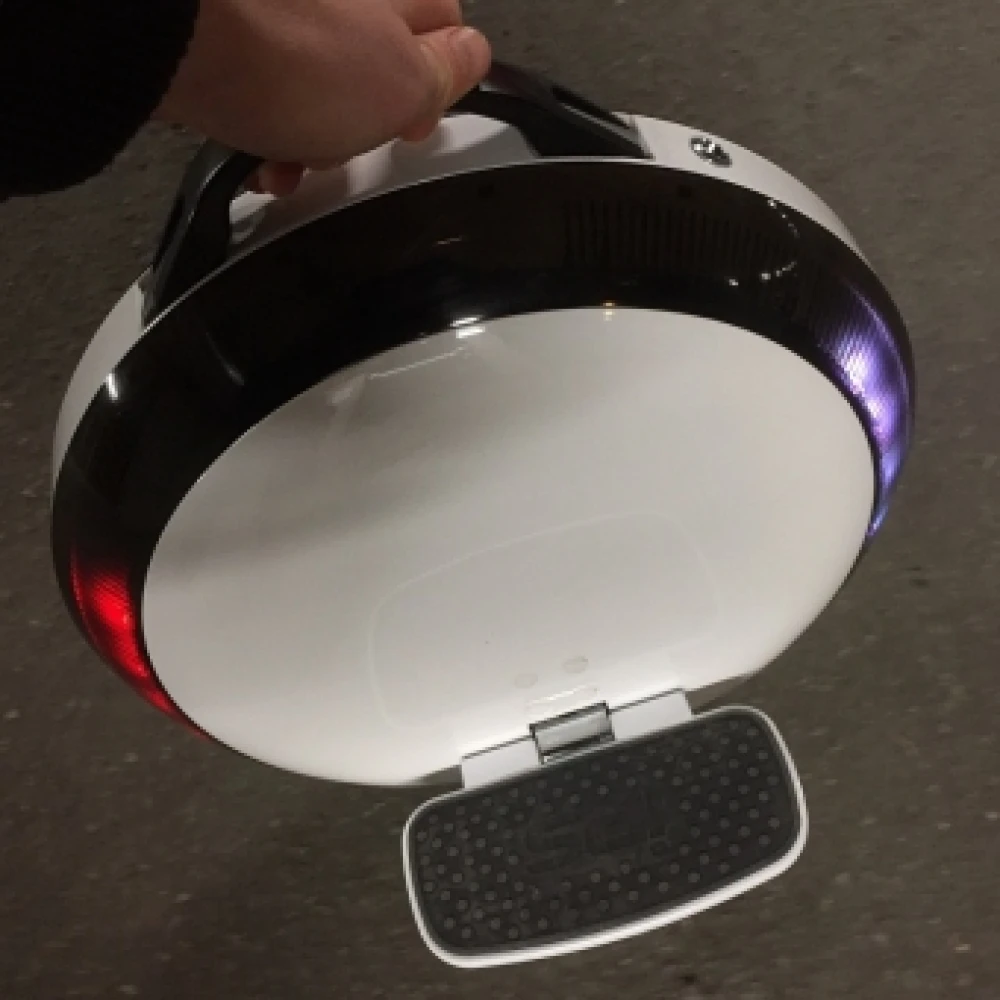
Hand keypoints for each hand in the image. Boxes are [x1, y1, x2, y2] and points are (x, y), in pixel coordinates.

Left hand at [156, 0, 490, 193]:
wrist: (179, 41)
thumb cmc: (287, 55)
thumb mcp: (403, 83)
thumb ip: (446, 73)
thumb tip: (473, 58)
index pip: (445, 24)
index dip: (438, 81)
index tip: (416, 122)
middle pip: (374, 60)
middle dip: (365, 116)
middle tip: (354, 145)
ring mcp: (279, 12)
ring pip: (315, 79)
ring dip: (310, 132)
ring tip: (292, 162)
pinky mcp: (229, 32)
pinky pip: (262, 82)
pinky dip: (263, 121)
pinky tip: (255, 151)